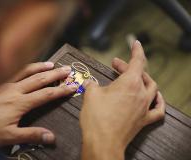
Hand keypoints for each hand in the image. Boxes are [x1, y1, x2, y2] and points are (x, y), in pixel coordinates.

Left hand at [0, 62, 77, 147]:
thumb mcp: (9, 137)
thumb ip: (31, 135)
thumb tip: (51, 137)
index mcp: (20, 103)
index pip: (46, 95)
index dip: (61, 91)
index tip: (73, 87)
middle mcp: (14, 90)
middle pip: (39, 79)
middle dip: (55, 74)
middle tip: (67, 69)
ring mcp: (4, 84)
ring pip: (26, 71)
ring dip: (40, 67)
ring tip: (51, 63)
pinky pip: (12, 70)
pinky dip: (23, 66)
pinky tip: (26, 66)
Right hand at [80, 41, 164, 159]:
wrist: (103, 142)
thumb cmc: (97, 118)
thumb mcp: (90, 95)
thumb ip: (92, 85)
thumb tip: (91, 83)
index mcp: (128, 83)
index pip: (137, 61)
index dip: (136, 50)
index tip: (135, 43)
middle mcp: (140, 93)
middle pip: (140, 73)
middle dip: (127, 66)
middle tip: (115, 64)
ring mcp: (144, 107)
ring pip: (151, 88)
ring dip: (142, 79)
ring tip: (133, 77)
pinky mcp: (143, 120)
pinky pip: (157, 109)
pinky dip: (158, 101)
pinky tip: (156, 97)